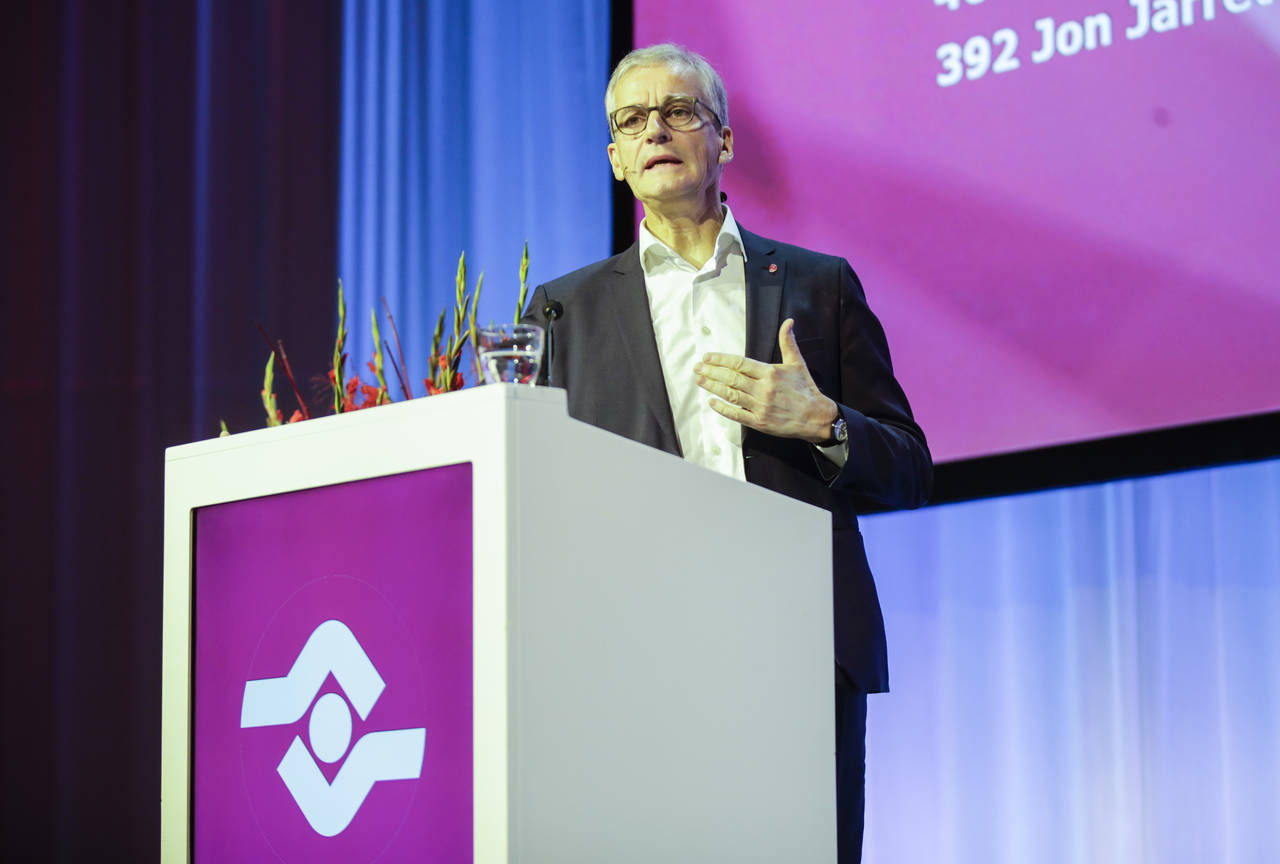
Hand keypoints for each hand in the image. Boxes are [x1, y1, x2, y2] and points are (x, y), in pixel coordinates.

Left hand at [694, 318, 838, 442]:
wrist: (816, 417)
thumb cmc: (805, 389)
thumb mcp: (797, 363)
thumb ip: (788, 342)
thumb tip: (788, 322)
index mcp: (770, 373)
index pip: (739, 363)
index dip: (720, 359)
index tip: (707, 357)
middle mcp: (763, 389)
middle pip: (731, 378)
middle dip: (711, 372)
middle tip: (697, 367)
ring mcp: (760, 406)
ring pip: (731, 395)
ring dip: (713, 387)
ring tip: (700, 380)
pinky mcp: (759, 421)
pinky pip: (736, 414)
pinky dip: (723, 408)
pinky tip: (712, 402)